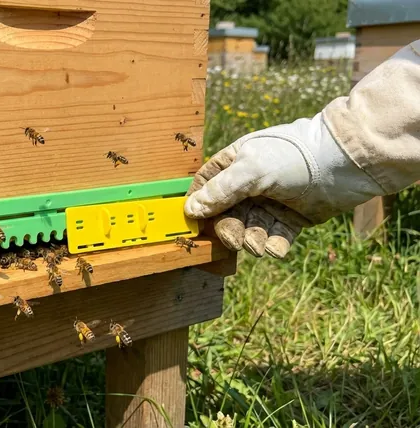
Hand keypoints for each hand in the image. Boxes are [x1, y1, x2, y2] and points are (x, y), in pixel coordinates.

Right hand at [184, 112, 384, 257]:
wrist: (344, 163)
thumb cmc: (293, 157)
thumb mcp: (251, 170)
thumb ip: (220, 191)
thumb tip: (191, 210)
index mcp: (235, 164)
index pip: (206, 186)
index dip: (198, 205)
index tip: (195, 225)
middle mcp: (250, 184)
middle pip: (227, 214)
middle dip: (230, 229)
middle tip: (236, 241)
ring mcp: (271, 202)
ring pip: (250, 228)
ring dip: (252, 240)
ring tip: (259, 246)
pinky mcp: (291, 218)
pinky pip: (275, 237)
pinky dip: (274, 246)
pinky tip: (276, 249)